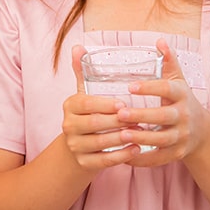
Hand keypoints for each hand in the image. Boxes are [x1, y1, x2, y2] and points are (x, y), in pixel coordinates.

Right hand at [61, 44, 141, 170]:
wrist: (79, 147)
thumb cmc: (88, 114)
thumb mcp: (85, 93)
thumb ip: (83, 71)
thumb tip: (77, 47)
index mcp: (69, 105)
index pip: (86, 102)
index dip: (105, 103)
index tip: (124, 103)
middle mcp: (68, 126)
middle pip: (94, 123)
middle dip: (117, 121)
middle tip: (138, 118)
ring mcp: (75, 146)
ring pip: (100, 143)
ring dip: (122, 138)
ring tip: (141, 133)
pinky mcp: (83, 163)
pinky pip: (104, 161)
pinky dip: (121, 155)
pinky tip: (136, 149)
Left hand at [115, 39, 208, 165]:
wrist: (202, 132)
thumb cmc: (181, 101)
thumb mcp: (178, 81)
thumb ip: (168, 62)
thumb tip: (160, 40)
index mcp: (182, 95)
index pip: (167, 89)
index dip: (150, 88)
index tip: (130, 86)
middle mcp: (184, 116)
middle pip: (164, 117)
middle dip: (142, 116)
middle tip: (120, 114)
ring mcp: (182, 136)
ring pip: (162, 139)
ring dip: (142, 138)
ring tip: (121, 135)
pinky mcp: (178, 154)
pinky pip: (160, 158)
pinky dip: (143, 159)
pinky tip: (125, 156)